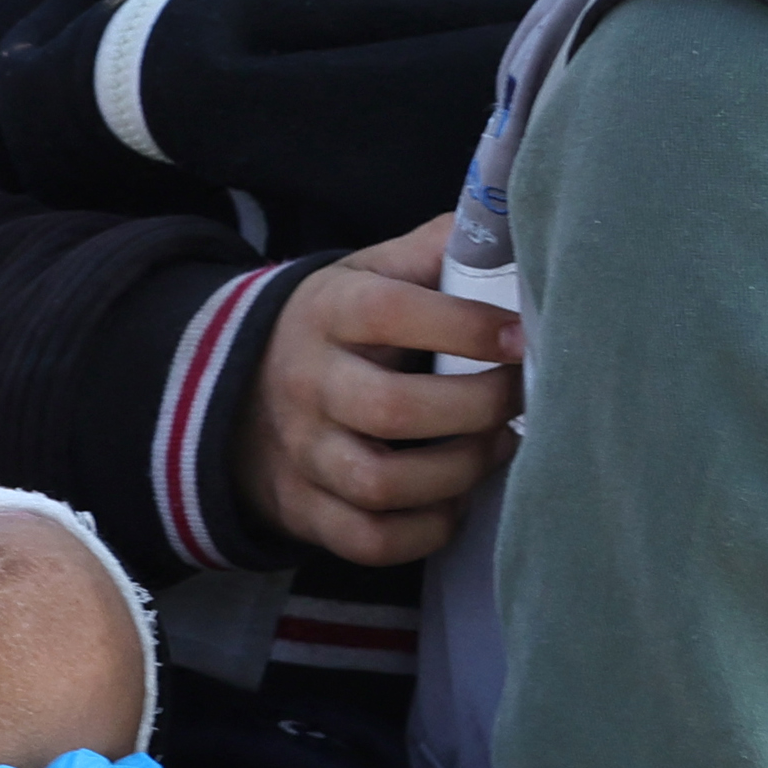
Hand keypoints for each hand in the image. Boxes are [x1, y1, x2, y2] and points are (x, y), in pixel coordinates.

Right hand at [244, 216, 522, 566]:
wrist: (245, 393)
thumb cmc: (341, 329)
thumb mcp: (369, 273)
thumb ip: (433, 251)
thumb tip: (510, 226)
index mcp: (328, 313)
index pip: (390, 314)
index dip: (465, 327)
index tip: (522, 336)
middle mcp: (307, 384)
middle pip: (392, 410)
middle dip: (477, 408)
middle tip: (520, 398)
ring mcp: (302, 454)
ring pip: (382, 484)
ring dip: (460, 473)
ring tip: (497, 446)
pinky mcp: (305, 510)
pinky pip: (370, 540)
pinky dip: (426, 529)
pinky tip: (454, 500)